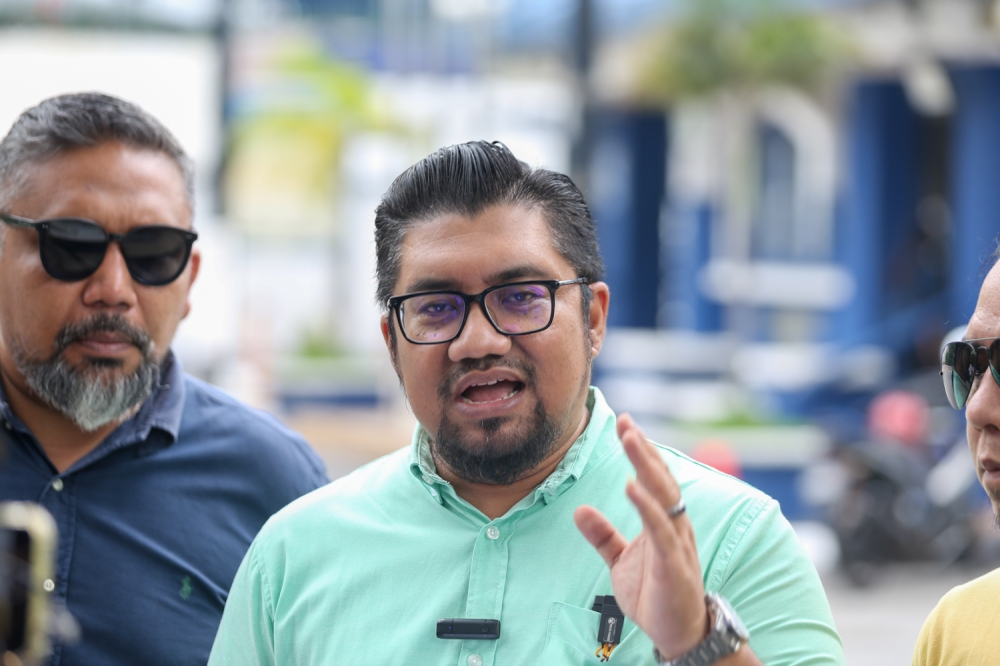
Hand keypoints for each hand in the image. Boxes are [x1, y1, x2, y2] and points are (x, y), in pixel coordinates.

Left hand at [574, 413, 707, 659]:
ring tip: (630, 440)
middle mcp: (674, 526)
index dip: (641, 451)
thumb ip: (603, 536)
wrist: (677, 635)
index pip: (653, 478)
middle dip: (643, 449)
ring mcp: (676, 542)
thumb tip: (579, 510)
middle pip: (660, 478)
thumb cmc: (654, 594)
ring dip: (646, 465)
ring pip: (664, 495)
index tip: (625, 424)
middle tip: (626, 422)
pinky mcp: (673, 563)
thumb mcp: (620, 561)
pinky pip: (660, 529)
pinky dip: (646, 506)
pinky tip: (632, 486)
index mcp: (663, 522)